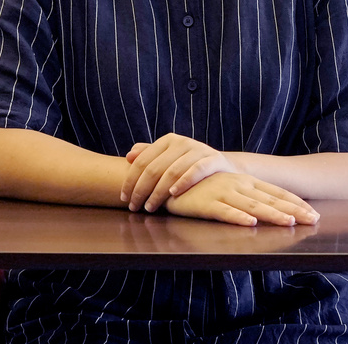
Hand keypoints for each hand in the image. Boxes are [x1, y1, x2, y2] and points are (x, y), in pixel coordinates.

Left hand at [121, 133, 238, 212]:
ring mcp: (198, 149)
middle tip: (134, 207)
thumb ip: (149, 155)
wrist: (222, 167)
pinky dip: (183, 182)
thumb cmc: (189, 165)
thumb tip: (129, 156)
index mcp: (168, 140)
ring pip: (172, 171)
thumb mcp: (169, 158)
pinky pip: (196, 170)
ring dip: (158, 192)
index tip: (124, 198)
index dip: (130, 180)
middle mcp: (182, 142)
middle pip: (154, 168)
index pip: (142, 161)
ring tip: (150, 207)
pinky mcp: (213, 159)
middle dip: (141, 190)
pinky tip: (173, 194)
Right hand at [164, 172, 320, 226]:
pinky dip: (237, 216)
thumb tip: (272, 208)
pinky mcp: (206, 204)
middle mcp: (239, 186)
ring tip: (288, 222)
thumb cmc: (204, 186)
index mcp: (247, 182)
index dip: (296, 203)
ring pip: (252, 206)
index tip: (314, 213)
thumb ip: (249, 195)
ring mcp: (223, 193)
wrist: (171, 180)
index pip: (277, 192)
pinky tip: (249, 222)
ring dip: (271, 214)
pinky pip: (224, 211)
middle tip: (313, 219)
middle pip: (271, 200)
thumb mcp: (230, 187)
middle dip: (293, 210)